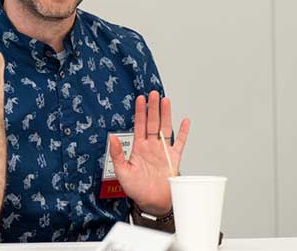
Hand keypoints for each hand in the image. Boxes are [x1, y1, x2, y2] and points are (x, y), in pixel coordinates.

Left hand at [109, 90, 191, 215]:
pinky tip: (185, 121)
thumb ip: (117, 154)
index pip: (139, 126)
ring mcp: (163, 151)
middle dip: (153, 108)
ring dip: (166, 114)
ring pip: (165, 128)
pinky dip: (183, 132)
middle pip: (153, 122)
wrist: (152, 202)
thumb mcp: (122, 172)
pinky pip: (180, 142)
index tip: (140, 99)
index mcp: (139, 148)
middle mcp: (151, 146)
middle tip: (153, 93)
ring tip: (165, 100)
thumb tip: (111, 138)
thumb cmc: (136, 189)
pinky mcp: (174, 158)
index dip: (140, 112)